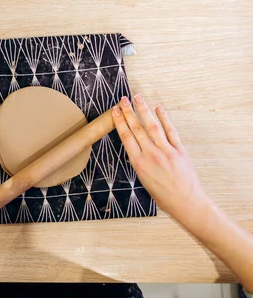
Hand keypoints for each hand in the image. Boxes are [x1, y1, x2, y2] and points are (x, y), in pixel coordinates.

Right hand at [112, 95, 209, 225]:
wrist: (185, 202)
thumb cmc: (163, 195)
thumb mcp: (143, 179)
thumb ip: (139, 161)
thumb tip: (135, 147)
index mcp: (139, 163)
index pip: (126, 136)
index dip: (119, 122)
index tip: (115, 111)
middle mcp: (151, 154)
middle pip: (137, 128)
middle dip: (128, 112)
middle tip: (123, 100)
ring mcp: (166, 150)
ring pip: (152, 126)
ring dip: (144, 110)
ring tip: (138, 98)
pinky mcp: (179, 150)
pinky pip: (170, 131)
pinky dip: (164, 118)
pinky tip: (159, 108)